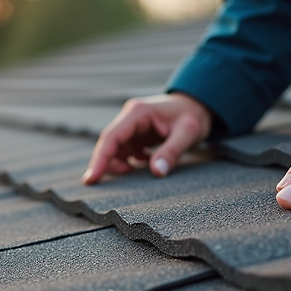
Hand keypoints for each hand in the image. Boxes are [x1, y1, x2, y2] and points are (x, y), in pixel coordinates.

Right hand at [83, 93, 211, 183]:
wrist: (199, 105)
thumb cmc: (194, 115)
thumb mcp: (188, 133)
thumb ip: (172, 151)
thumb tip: (156, 172)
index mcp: (139, 113)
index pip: (112, 136)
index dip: (100, 159)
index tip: (91, 178)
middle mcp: (131, 116)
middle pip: (109, 142)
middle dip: (103, 163)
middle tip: (95, 184)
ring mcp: (133, 125)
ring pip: (116, 147)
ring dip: (118, 162)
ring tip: (131, 173)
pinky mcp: (138, 133)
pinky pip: (126, 149)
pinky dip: (129, 160)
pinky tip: (144, 163)